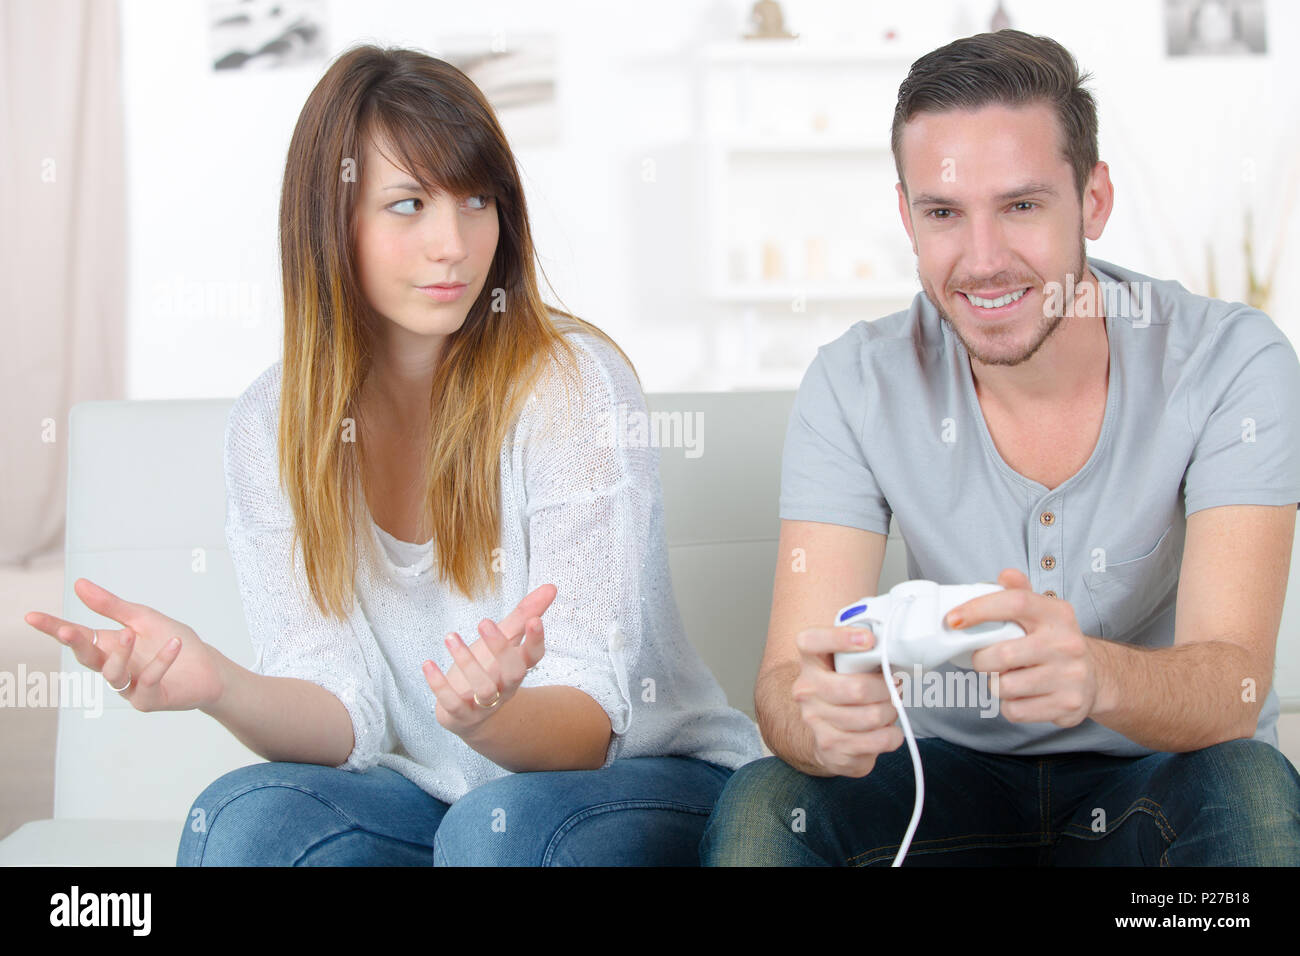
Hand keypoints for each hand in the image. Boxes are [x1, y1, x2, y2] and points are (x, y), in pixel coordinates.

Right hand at [23, 578, 223, 711]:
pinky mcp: (150, 700)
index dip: (54, 628)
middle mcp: (115, 667)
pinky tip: (174, 644)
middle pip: (87, 657)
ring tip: (130, 633)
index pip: (78, 636)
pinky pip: (149, 680)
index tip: (31, 616)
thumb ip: (112, 606)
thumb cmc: (174, 641)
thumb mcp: (143, 618)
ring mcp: (130, 687)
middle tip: (66, 631)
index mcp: (111, 646)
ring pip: (112, 674)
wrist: (209, 668)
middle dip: (75, 643)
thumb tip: (78, 584)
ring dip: (120, 653)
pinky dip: (161, 661)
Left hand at [421, 582, 552, 736]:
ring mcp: (484, 704)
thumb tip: (551, 587)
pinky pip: (452, 703)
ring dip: (466, 662)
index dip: (536, 640)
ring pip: (483, 688)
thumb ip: (524, 615)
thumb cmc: (490, 669)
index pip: (534, 656)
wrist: (473, 716)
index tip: (535, 620)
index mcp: (517, 667)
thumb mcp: (505, 640)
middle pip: (513, 673)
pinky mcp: (461, 714)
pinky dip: (439, 685)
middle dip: (501, 648)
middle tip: (484, 622)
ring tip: (450, 637)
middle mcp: (505, 687)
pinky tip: (427, 664)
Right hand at [791, 625, 904, 776]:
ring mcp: (815, 720)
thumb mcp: (848, 666)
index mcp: (811, 661)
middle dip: (886, 689)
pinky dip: (892, 735)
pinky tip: (888, 730)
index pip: (811, 641)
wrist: (828, 736)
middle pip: (856, 688)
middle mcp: (807, 690)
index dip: (839, 638)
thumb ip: (863, 652)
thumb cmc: (846, 691)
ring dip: (890, 712)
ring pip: (871, 716)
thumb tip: (896, 648)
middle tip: (895, 686)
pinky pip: (877, 740)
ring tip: (889, 708)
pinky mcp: (831, 747)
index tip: (869, 639)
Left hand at [951, 568, 1098, 727]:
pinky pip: (1015, 710)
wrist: (1094, 678)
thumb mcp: (1043, 612)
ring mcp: (1069, 676)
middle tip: (985, 659)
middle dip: (981, 660)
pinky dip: (1009, 705)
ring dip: (996, 684)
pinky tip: (1022, 695)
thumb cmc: (1055, 642)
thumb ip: (1021, 593)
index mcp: (1057, 614)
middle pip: (1001, 655)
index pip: (1014, 603)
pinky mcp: (1067, 705)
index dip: (979, 609)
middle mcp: (1066, 643)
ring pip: (1005, 686)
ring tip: (1008, 677)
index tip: (953, 620)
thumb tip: (1006, 575)